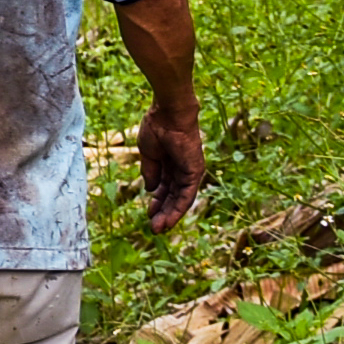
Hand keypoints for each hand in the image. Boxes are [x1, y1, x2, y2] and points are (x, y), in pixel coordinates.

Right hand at [137, 106, 206, 234]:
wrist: (168, 115)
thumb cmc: (156, 128)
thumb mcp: (149, 155)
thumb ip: (151, 173)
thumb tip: (151, 190)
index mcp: (170, 163)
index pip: (166, 188)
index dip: (157, 201)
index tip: (149, 213)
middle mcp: (182, 169)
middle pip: (173, 196)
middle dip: (163, 212)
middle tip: (153, 228)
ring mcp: (190, 171)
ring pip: (180, 200)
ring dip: (170, 215)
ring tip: (158, 229)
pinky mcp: (195, 173)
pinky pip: (187, 196)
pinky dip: (178, 209)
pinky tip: (169, 220)